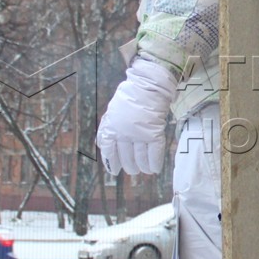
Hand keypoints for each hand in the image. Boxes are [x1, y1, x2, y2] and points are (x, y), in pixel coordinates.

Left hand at [97, 59, 176, 176]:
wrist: (148, 87)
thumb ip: (106, 130)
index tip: (114, 171)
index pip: (109, 151)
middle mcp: (123, 133)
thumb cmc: (130, 99)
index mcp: (111, 127)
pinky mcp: (154, 133)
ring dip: (143, 167)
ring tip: (145, 170)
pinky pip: (154, 154)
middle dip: (130, 167)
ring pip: (140, 158)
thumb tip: (103, 147)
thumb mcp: (111, 113)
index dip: (111, 163)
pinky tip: (154, 168)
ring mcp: (139, 133)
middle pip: (126, 158)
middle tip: (133, 169)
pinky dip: (154, 163)